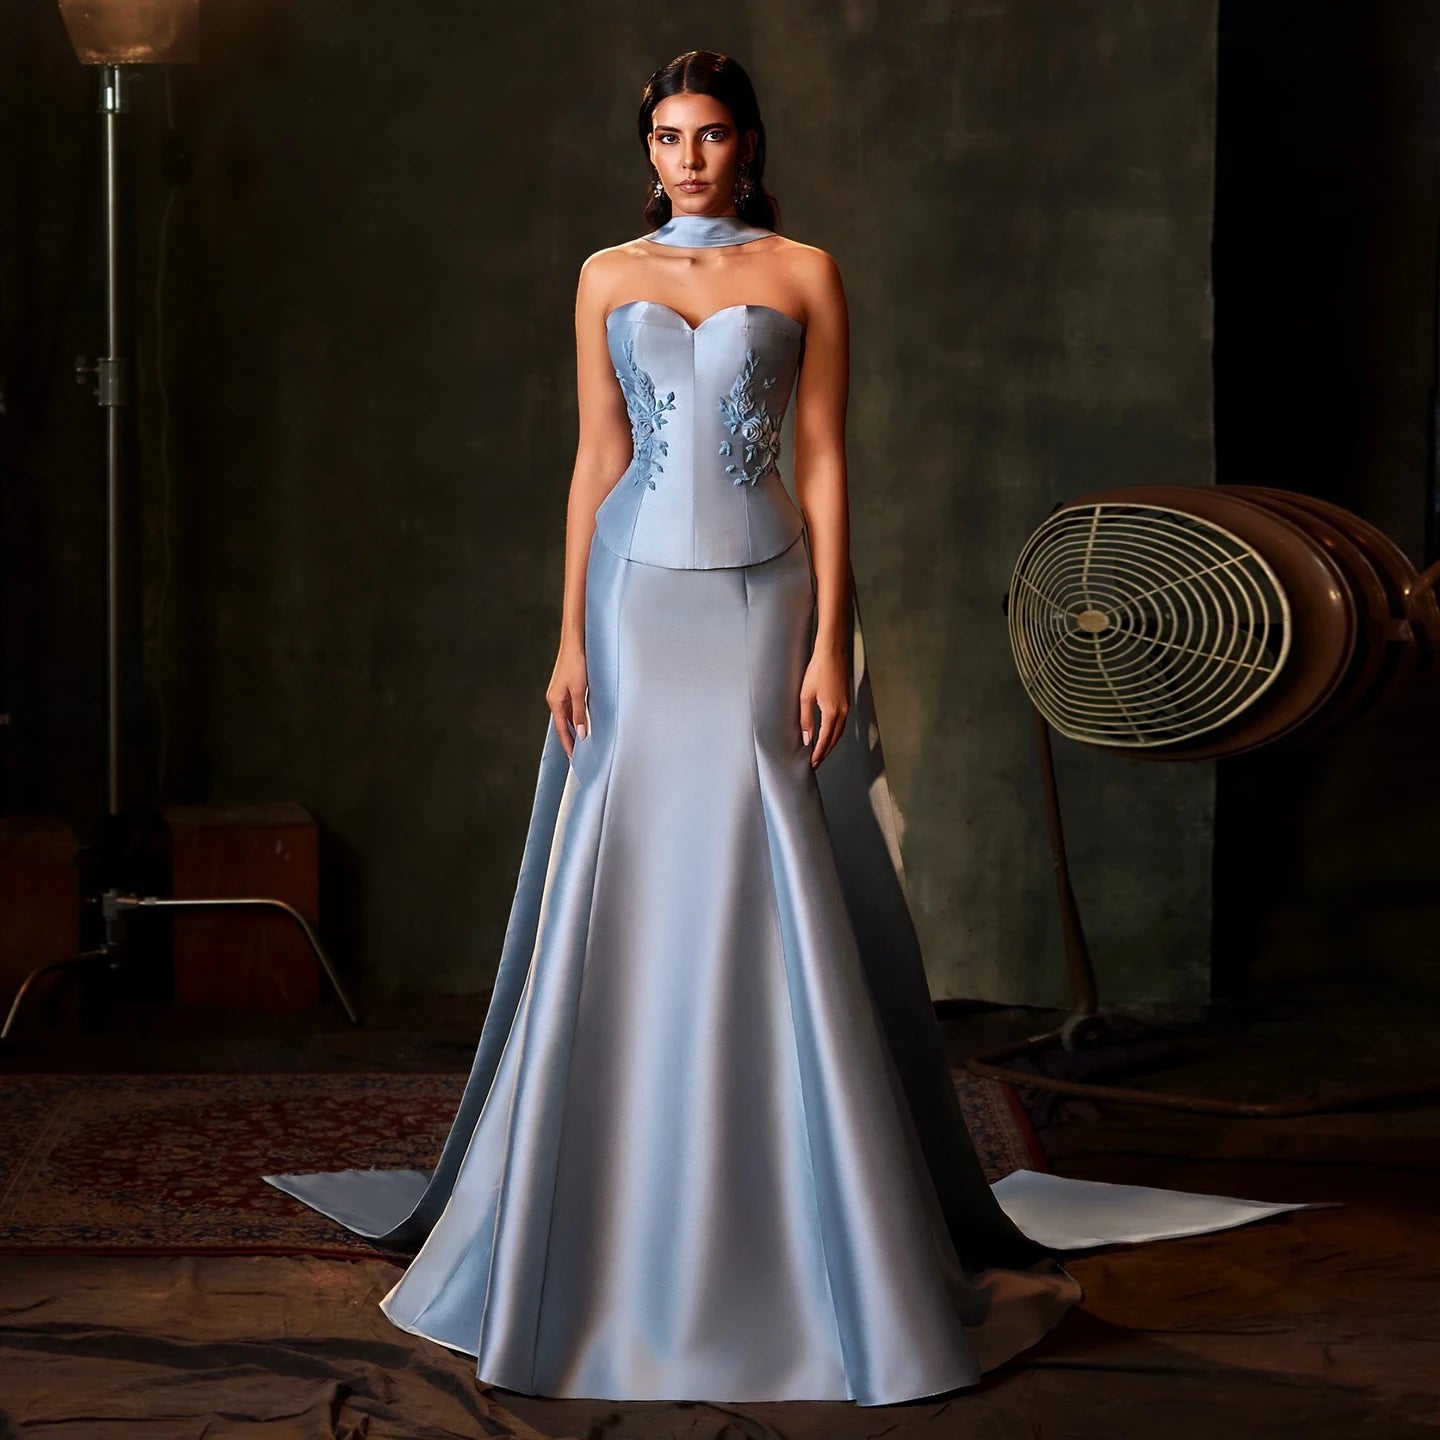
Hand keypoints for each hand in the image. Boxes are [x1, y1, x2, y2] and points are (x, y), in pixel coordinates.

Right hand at [547, 643, 588, 759]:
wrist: (575, 643)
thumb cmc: (576, 663)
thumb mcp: (579, 691)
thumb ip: (579, 713)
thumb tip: (580, 732)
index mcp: (554, 701)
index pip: (561, 729)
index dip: (568, 743)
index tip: (573, 757)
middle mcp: (555, 698)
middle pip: (562, 724)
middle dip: (570, 738)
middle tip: (577, 754)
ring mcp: (560, 693)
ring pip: (567, 715)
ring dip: (573, 727)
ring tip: (582, 741)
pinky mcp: (566, 687)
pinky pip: (571, 707)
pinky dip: (576, 716)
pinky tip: (582, 720)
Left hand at [799, 645, 849, 767]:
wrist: (832, 654)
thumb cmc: (817, 671)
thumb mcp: (805, 696)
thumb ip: (806, 719)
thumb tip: (807, 738)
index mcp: (832, 712)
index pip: (825, 740)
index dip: (819, 753)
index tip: (813, 763)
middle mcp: (842, 712)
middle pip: (834, 739)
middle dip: (825, 752)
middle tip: (816, 762)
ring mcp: (846, 707)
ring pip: (839, 732)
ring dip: (831, 744)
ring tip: (821, 752)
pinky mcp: (845, 702)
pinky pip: (841, 723)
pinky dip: (835, 733)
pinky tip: (828, 734)